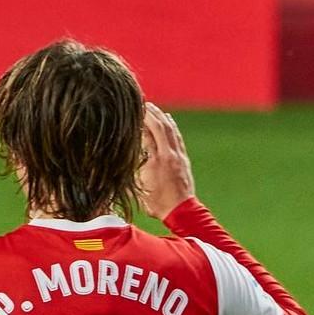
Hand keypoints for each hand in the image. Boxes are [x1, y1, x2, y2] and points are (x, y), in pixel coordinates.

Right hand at [138, 102, 195, 219]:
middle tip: (142, 103)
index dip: (141, 120)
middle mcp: (170, 154)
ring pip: (171, 130)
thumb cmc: (157, 203)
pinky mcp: (183, 159)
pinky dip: (172, 126)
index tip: (134, 111)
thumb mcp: (141, 185)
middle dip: (152, 113)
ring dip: (162, 117)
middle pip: (161, 127)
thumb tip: (130, 152)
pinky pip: (177, 137)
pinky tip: (168, 120)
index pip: (148, 133)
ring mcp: (179, 156)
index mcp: (157, 160)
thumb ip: (137, 166)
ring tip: (154, 107)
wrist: (181, 211)